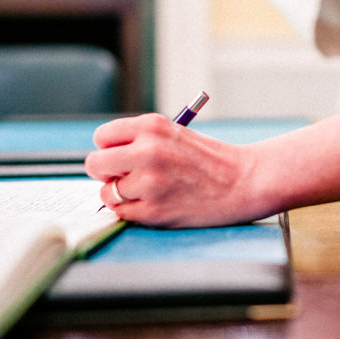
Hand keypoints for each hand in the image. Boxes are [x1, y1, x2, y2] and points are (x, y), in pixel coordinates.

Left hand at [85, 114, 268, 226]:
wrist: (244, 182)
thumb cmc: (208, 159)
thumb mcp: (174, 134)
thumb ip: (139, 141)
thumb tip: (103, 160)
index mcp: (152, 126)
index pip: (102, 137)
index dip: (110, 149)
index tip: (122, 156)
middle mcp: (148, 151)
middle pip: (95, 163)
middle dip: (107, 172)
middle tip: (127, 176)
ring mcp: (150, 183)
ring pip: (107, 191)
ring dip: (121, 194)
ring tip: (147, 190)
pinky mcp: (154, 210)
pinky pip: (122, 212)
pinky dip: (133, 211)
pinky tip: (154, 203)